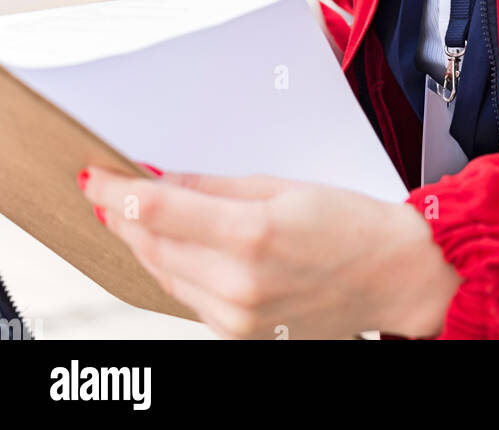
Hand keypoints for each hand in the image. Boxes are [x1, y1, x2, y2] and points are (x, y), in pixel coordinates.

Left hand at [78, 166, 461, 339]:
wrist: (392, 277)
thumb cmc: (350, 224)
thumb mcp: (282, 186)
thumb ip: (214, 187)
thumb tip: (162, 181)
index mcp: (252, 233)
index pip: (157, 209)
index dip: (116, 190)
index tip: (95, 176)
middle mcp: (238, 282)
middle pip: (151, 243)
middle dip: (122, 213)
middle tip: (106, 188)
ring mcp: (236, 316)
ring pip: (162, 273)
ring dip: (141, 241)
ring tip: (130, 212)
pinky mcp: (237, 334)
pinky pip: (186, 296)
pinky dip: (171, 268)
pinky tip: (170, 246)